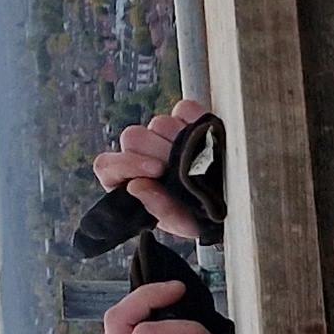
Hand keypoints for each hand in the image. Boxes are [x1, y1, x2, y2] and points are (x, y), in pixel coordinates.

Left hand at [92, 95, 212, 248]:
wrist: (226, 204)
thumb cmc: (195, 216)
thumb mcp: (181, 223)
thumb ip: (159, 209)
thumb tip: (137, 186)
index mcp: (125, 179)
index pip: (107, 164)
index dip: (129, 164)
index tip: (157, 170)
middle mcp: (138, 152)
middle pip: (133, 137)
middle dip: (160, 153)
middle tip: (182, 169)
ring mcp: (159, 132)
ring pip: (159, 123)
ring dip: (180, 141)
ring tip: (198, 160)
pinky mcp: (183, 117)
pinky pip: (185, 109)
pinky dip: (197, 121)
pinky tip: (207, 140)